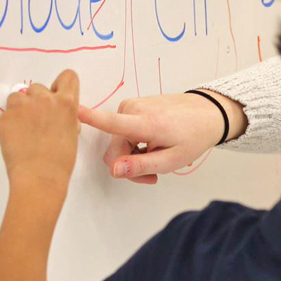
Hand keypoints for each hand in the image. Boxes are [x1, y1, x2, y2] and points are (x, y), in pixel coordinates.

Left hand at [0, 70, 80, 193]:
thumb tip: (57, 112)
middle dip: (37, 100)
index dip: (61, 85)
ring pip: (19, 97)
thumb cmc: (61, 160)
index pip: (68, 76)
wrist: (40, 176)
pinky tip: (17, 138)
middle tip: (38, 121)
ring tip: (25, 129)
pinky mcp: (5, 117)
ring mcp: (23, 106)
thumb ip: (65, 115)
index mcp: (67, 102)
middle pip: (38, 87)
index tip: (57, 96)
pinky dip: (11, 122)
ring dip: (21, 108)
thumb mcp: (72, 132)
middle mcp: (45, 99)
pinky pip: (7, 112)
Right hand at [78, 92, 241, 184]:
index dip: (91, 118)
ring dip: (133, 156)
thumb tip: (114, 170)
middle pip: (114, 149)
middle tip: (152, 175)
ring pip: (118, 142)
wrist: (208, 113)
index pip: (113, 123)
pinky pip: (123, 132)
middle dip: (129, 165)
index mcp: (146, 123)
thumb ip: (141, 166)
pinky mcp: (132, 105)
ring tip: (156, 157)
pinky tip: (152, 146)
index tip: (73, 110)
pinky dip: (135, 144)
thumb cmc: (193, 137)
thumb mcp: (172, 160)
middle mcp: (134, 109)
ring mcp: (132, 105)